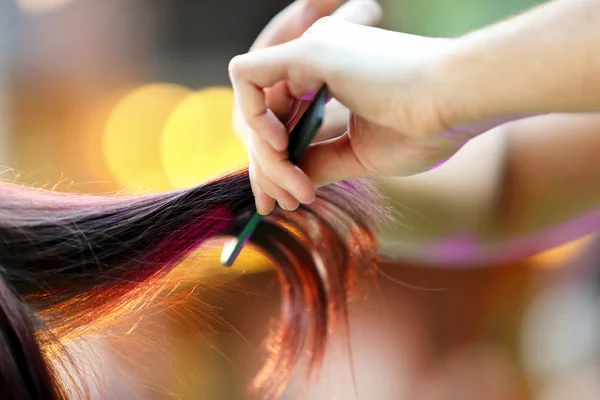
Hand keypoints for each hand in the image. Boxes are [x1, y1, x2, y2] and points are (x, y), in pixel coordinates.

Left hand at [230, 18, 504, 214]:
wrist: (458, 105)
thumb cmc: (426, 128)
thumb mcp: (360, 155)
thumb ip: (319, 162)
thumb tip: (287, 180)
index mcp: (333, 77)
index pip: (285, 120)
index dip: (275, 162)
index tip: (281, 201)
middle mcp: (317, 57)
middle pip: (265, 116)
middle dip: (266, 167)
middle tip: (276, 206)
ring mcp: (312, 49)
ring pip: (255, 105)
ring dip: (266, 156)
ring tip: (294, 191)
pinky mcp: (309, 49)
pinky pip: (247, 78)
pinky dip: (252, 117)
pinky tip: (278, 148)